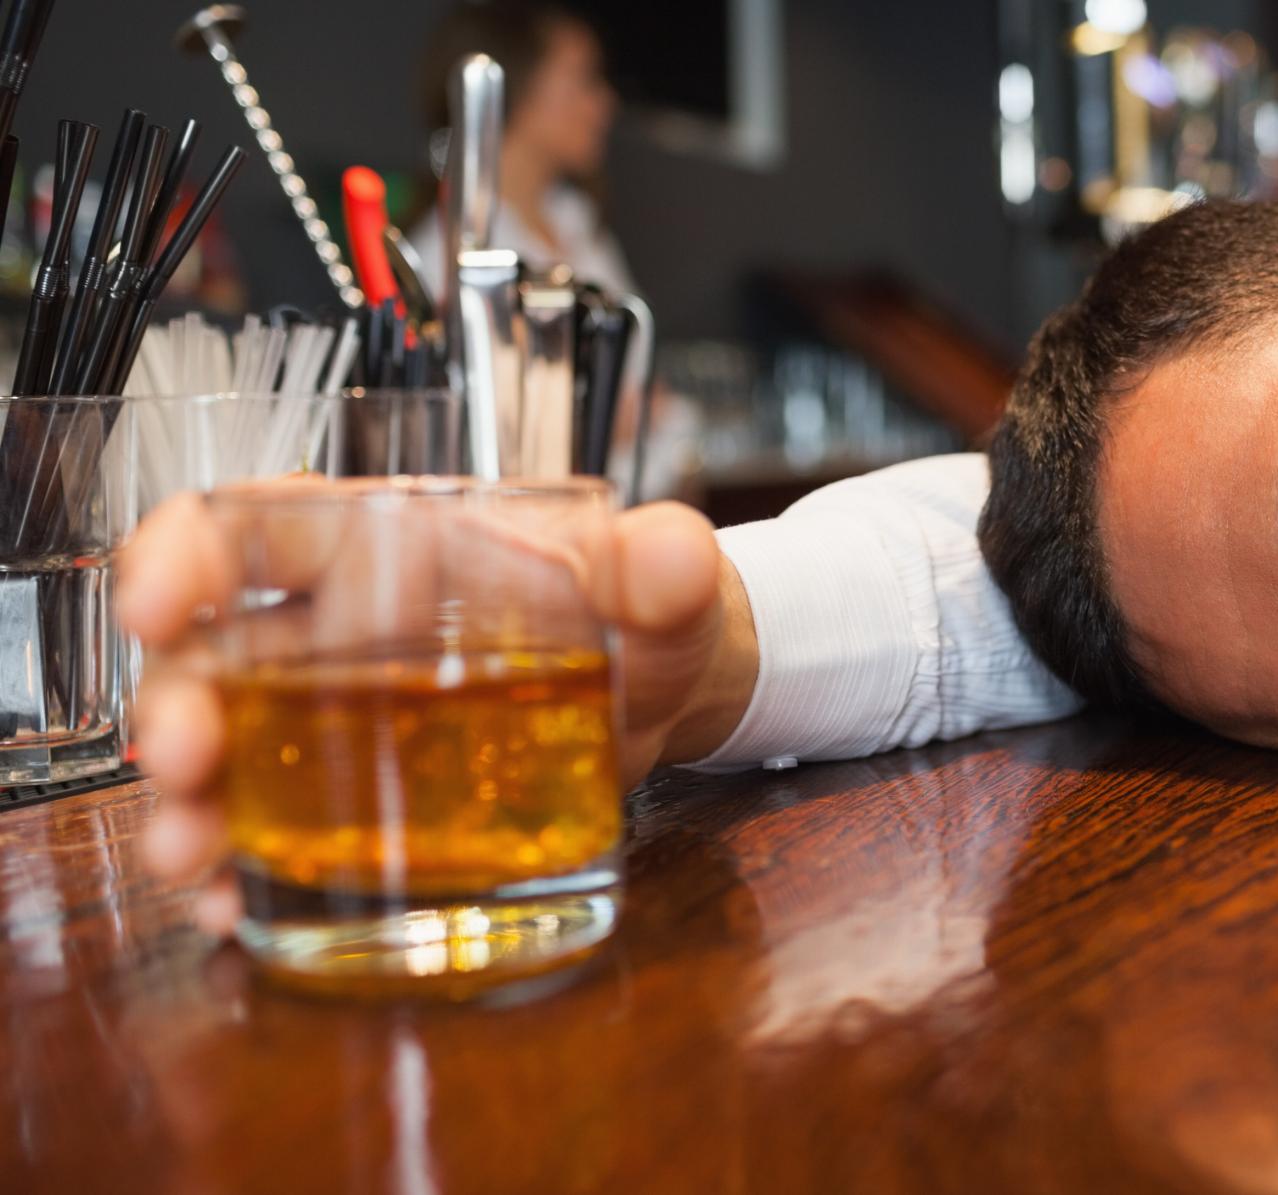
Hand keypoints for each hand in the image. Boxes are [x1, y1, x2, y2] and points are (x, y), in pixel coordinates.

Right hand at [117, 486, 759, 936]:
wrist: (669, 697)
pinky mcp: (361, 802)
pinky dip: (244, 870)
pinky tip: (232, 906)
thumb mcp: (664, 587)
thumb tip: (679, 552)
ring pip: (228, 752)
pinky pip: (274, 832)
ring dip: (191, 804)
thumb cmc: (644, 613)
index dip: (187, 553)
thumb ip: (666, 567)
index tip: (156, 600)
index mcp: (392, 549)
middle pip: (219, 654)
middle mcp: (340, 632)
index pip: (261, 526)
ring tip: (192, 859)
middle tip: (186, 762)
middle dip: (180, 704)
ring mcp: (339, 722)